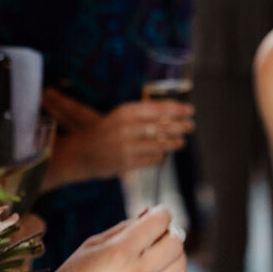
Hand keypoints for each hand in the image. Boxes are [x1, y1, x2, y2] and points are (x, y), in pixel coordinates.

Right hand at [35, 206, 185, 271]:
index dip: (162, 213)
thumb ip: (124, 228)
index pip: (158, 222)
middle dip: (170, 232)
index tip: (160, 213)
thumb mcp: (92, 244)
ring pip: (179, 267)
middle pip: (176, 244)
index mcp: (121, 252)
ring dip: (173, 255)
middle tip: (160, 233)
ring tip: (159, 254)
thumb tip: (149, 216)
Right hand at [42, 88, 193, 184]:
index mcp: (125, 111)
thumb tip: (171, 113)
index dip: (177, 109)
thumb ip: (142, 114)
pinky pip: (152, 159)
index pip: (158, 108)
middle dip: (180, 126)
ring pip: (159, 144)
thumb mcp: (120, 116)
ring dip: (174, 143)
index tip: (190, 110)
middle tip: (191, 126)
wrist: (81, 153)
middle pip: (162, 126)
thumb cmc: (105, 131)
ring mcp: (127, 146)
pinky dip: (160, 156)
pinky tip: (164, 154)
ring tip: (181, 141)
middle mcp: (126, 127)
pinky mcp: (127, 163)